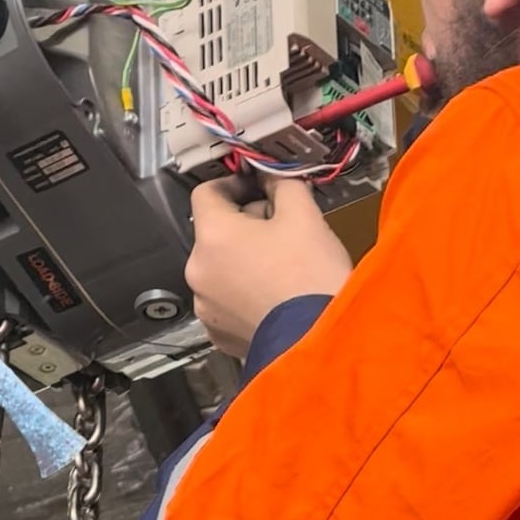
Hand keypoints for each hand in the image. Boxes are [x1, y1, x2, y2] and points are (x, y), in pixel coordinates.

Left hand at [185, 175, 352, 357]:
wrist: (320, 342)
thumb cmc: (311, 281)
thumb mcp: (304, 215)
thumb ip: (282, 184)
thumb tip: (272, 178)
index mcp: (213, 236)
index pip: (206, 192)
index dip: (233, 184)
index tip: (255, 187)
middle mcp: (199, 270)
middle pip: (215, 231)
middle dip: (246, 225)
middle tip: (283, 231)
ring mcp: (205, 304)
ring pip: (221, 266)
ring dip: (245, 259)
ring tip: (283, 268)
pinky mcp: (218, 330)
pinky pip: (226, 298)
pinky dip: (245, 291)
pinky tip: (274, 294)